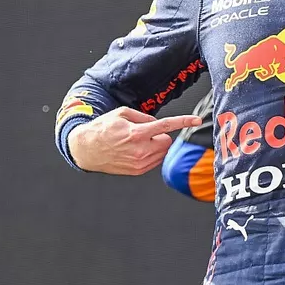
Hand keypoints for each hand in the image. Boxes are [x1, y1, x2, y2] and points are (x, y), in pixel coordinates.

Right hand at [68, 107, 201, 174]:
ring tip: (135, 142)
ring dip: (154, 145)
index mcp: (137, 133)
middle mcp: (141, 150)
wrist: (87, 149)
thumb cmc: (103, 129)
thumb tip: (157, 124)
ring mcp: (140, 163)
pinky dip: (150, 154)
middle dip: (160, 135)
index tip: (197, 120)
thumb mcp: (121, 113)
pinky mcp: (137, 171)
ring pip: (161, 151)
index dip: (184, 121)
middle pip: (166, 140)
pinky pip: (154, 160)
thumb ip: (143, 117)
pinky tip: (134, 150)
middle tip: (142, 133)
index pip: (166, 126)